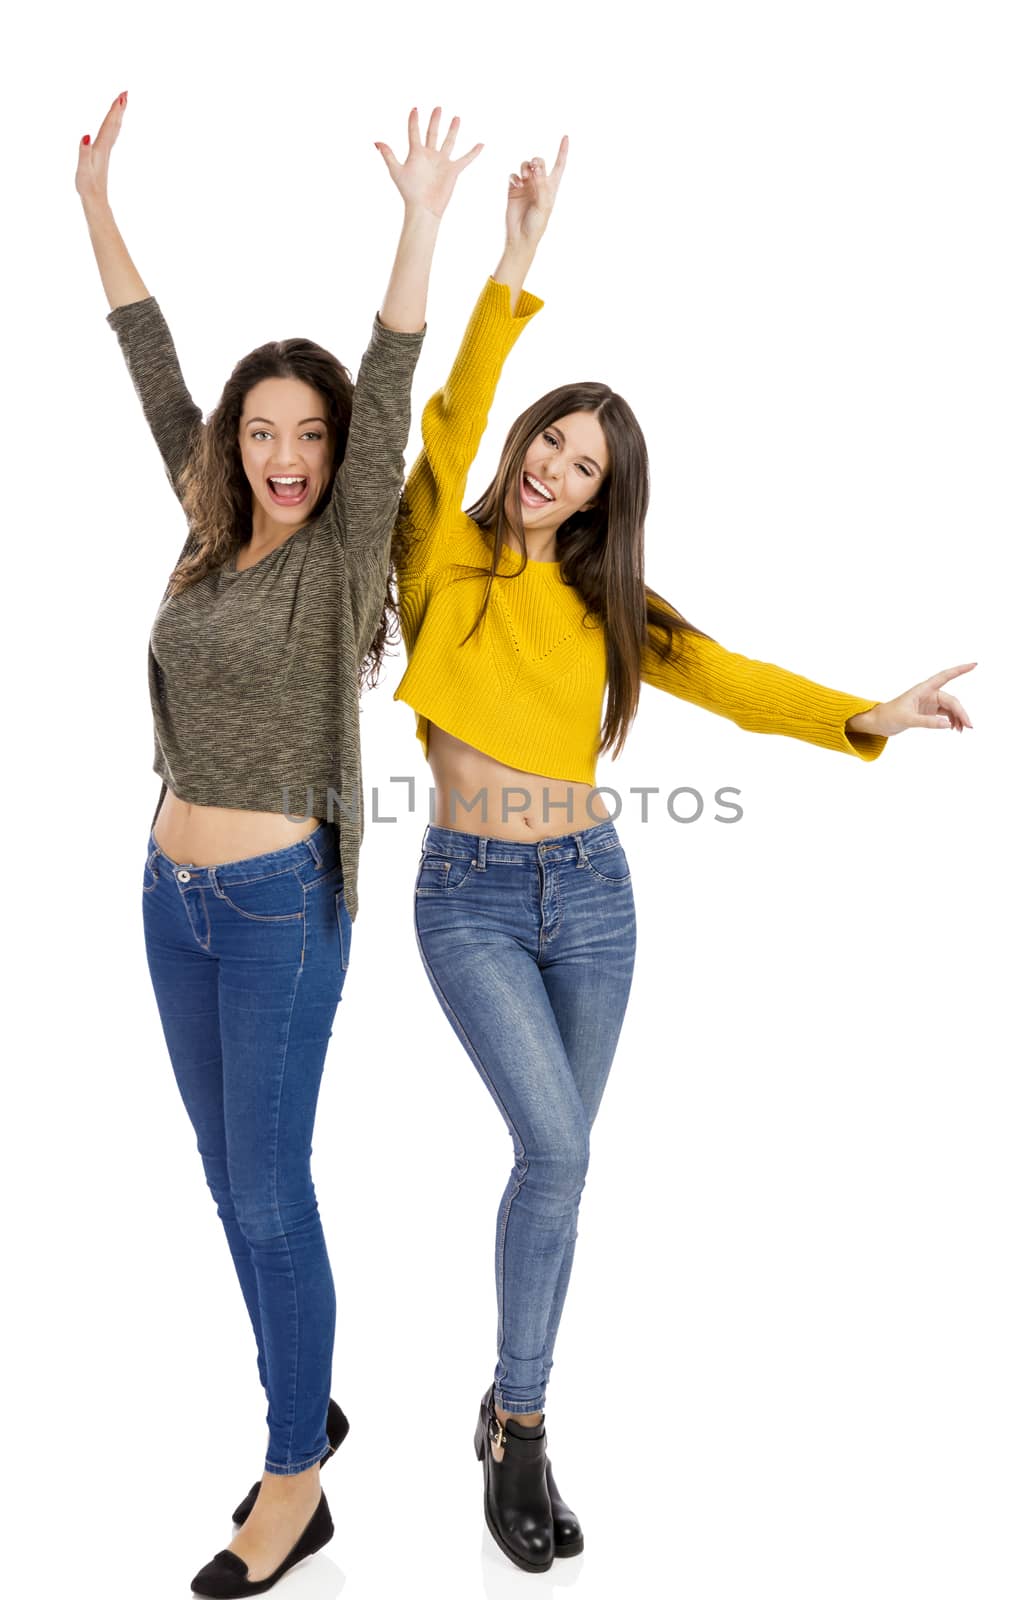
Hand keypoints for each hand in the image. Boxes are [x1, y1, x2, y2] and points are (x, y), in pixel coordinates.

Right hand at [76, 89, 126, 208]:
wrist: (95, 199)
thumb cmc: (87, 185)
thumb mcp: (83, 168)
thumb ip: (83, 151)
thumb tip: (85, 135)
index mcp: (101, 147)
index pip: (109, 124)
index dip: (115, 110)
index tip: (122, 95)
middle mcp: (106, 147)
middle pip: (114, 124)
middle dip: (119, 108)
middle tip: (125, 92)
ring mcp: (105, 151)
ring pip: (114, 129)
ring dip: (118, 115)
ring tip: (122, 103)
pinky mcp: (103, 155)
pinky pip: (110, 136)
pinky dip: (113, 126)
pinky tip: (113, 124)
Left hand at [375, 107, 481, 219]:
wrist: (423, 207)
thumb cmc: (409, 191)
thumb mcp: (396, 170)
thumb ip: (388, 155)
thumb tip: (376, 141)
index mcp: (416, 153)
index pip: (414, 132)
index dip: (413, 120)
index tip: (415, 109)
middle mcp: (430, 155)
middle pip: (432, 133)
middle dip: (435, 120)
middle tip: (437, 108)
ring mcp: (442, 162)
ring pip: (448, 141)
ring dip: (452, 130)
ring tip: (456, 117)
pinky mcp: (453, 170)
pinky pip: (466, 159)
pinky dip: (474, 152)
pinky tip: (481, 144)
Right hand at [506, 136, 568, 248]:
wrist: (520, 236)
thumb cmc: (536, 224)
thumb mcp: (544, 205)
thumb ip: (541, 185)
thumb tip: (537, 167)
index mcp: (551, 187)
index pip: (559, 165)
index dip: (562, 151)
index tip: (566, 137)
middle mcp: (539, 184)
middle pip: (539, 162)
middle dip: (537, 162)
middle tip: (534, 169)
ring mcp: (526, 186)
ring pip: (525, 166)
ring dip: (525, 168)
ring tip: (524, 178)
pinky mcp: (514, 189)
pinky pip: (513, 175)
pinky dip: (514, 177)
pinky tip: (516, 185)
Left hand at [849, 662, 976, 736]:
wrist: (879, 722)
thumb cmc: (889, 716)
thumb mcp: (908, 719)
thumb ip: (927, 722)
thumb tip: (947, 725)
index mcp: (923, 689)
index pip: (945, 676)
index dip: (960, 670)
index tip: (974, 664)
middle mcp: (928, 694)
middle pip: (951, 700)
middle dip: (961, 712)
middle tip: (969, 726)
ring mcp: (930, 702)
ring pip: (950, 708)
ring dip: (958, 718)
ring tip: (962, 731)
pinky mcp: (929, 712)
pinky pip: (946, 714)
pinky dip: (952, 721)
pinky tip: (954, 729)